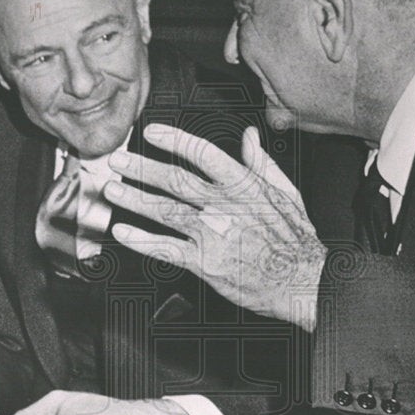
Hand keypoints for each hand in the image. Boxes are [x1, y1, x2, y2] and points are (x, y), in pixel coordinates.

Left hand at [105, 124, 326, 329]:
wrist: (302, 281)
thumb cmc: (296, 241)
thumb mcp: (286, 193)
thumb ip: (262, 163)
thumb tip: (250, 137)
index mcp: (243, 186)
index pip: (203, 154)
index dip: (175, 140)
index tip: (153, 133)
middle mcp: (223, 207)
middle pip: (175, 180)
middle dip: (142, 168)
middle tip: (119, 160)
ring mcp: (211, 235)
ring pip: (164, 211)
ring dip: (134, 199)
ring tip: (112, 190)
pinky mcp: (204, 262)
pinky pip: (165, 249)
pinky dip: (141, 241)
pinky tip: (123, 233)